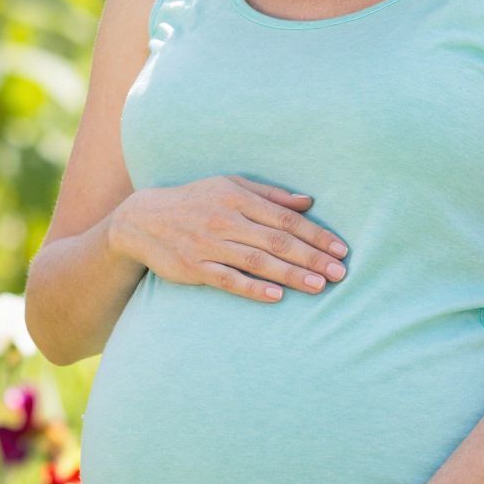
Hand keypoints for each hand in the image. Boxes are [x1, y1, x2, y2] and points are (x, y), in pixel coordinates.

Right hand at [112, 174, 350, 303]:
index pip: (286, 218)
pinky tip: (276, 296)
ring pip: (257, 261)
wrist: (143, 219)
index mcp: (239, 198)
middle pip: (277, 240)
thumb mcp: (231, 186)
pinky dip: (252, 288)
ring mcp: (209, 244)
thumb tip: (309, 201)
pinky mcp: (194, 267)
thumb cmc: (196, 200)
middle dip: (311, 257)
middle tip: (340, 272)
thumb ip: (271, 195)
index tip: (340, 249)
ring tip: (318, 286)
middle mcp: (226, 220)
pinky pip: (228, 279)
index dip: (315, 234)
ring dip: (290, 274)